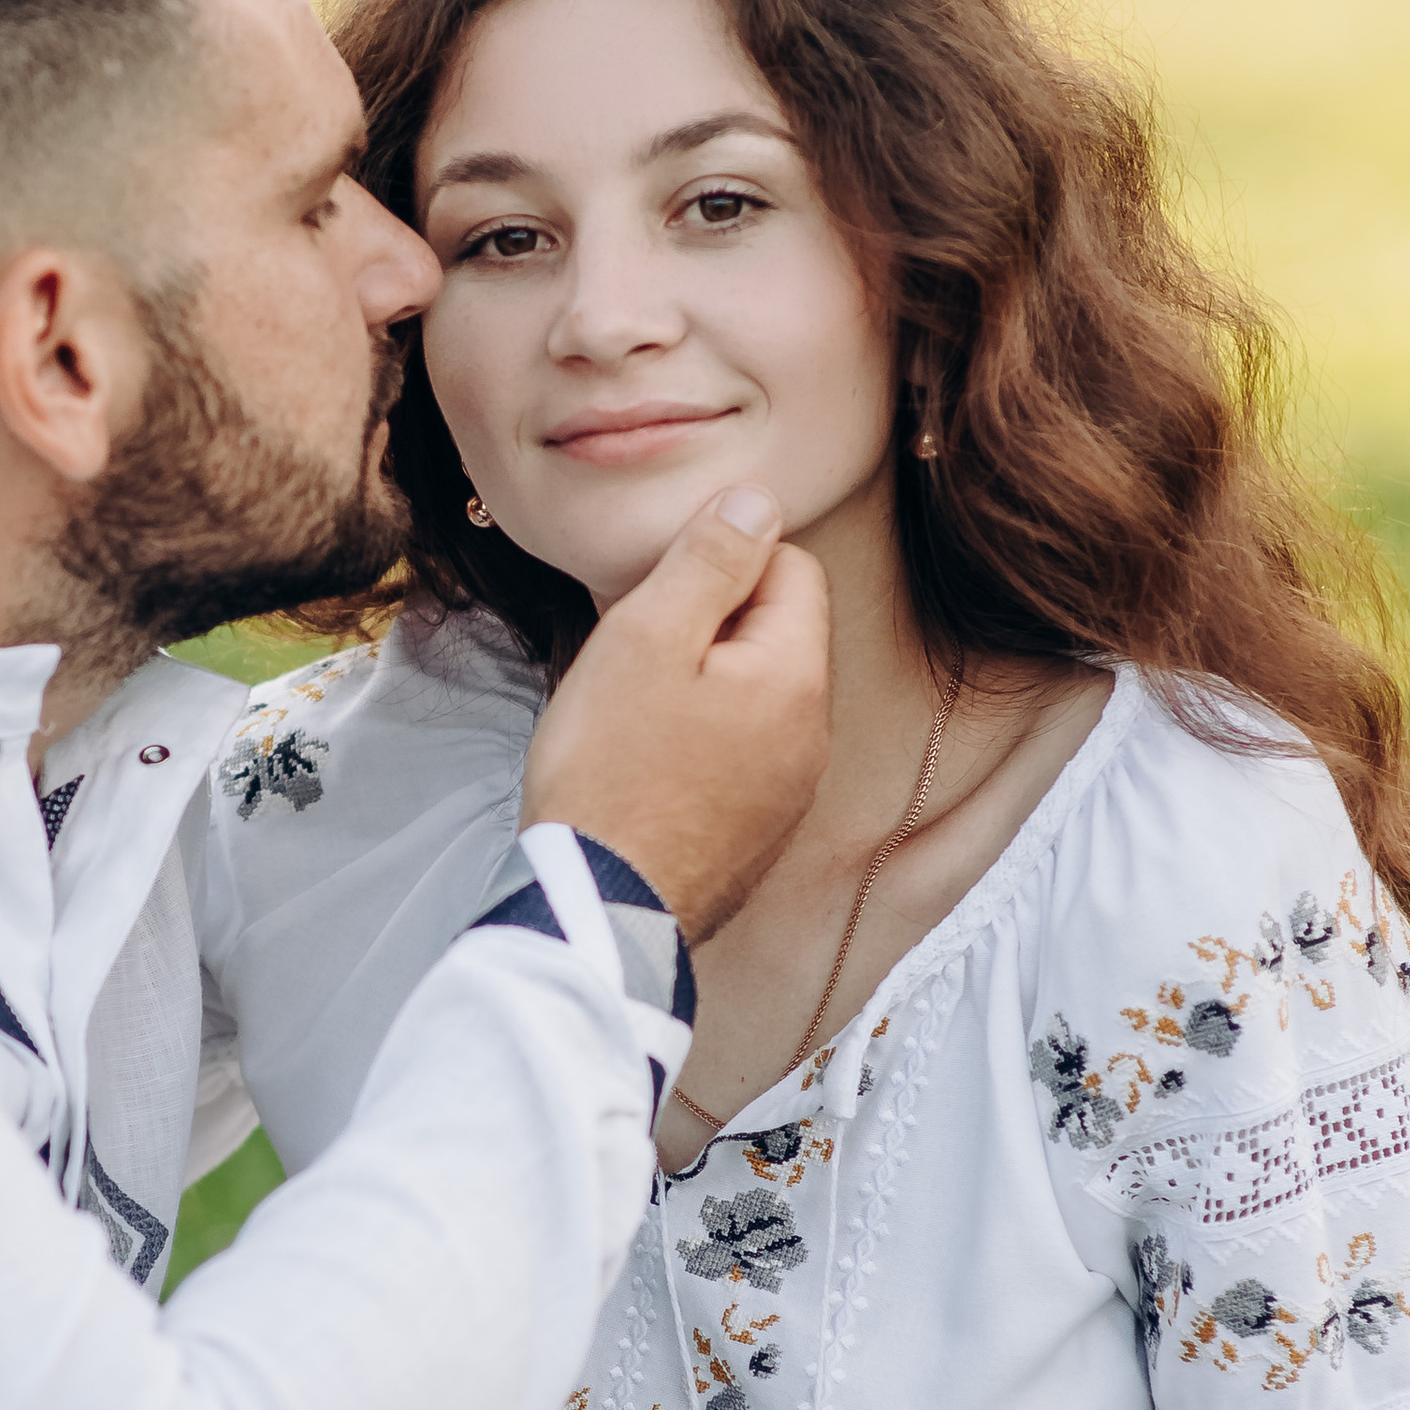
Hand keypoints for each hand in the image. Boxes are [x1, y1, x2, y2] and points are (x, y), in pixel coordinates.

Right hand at [520, 488, 829, 947]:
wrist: (597, 907)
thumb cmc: (610, 771)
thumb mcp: (646, 637)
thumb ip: (708, 561)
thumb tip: (757, 501)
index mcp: (796, 676)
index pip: (791, 567)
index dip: (719, 565)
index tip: (657, 602)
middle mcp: (812, 736)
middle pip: (773, 634)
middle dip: (706, 628)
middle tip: (634, 660)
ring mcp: (789, 792)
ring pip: (752, 697)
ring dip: (698, 689)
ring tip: (631, 719)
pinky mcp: (757, 835)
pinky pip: (738, 758)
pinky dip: (696, 747)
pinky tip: (642, 770)